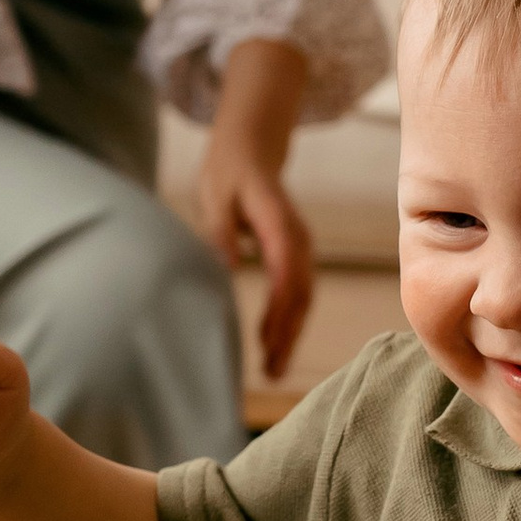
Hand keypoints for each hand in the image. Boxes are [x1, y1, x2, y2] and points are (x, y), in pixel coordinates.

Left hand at [196, 139, 313, 381]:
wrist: (253, 149)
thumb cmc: (229, 172)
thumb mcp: (216, 195)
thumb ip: (221, 231)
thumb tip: (226, 269)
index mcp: (278, 223)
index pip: (286, 272)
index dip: (279, 309)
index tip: (266, 342)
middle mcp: (298, 237)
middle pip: (302, 293)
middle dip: (289, 334)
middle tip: (272, 371)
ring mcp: (302, 247)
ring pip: (304, 297)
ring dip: (292, 334)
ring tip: (275, 370)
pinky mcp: (297, 255)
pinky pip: (300, 292)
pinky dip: (291, 321)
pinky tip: (276, 345)